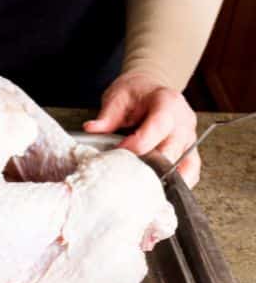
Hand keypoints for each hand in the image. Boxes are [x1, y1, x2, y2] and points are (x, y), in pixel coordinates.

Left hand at [84, 73, 200, 186]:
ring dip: (164, 181)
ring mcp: (189, 139)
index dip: (138, 144)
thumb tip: (92, 129)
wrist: (149, 91)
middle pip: (172, 152)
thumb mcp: (118, 97)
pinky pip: (190, 172)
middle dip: (149, 168)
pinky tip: (156, 191)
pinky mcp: (189, 152)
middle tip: (127, 178)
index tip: (119, 152)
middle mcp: (183, 122)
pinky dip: (175, 185)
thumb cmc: (135, 95)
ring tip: (142, 190)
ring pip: (185, 167)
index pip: (159, 127)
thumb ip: (107, 116)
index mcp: (168, 103)